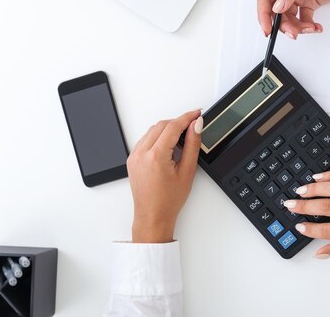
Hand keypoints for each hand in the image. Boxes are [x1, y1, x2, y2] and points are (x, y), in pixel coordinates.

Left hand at [127, 111, 203, 242]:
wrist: (153, 216)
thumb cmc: (169, 200)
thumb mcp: (187, 171)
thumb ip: (192, 145)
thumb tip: (196, 126)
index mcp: (156, 156)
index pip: (173, 127)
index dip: (187, 117)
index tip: (197, 114)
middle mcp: (141, 154)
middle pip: (161, 125)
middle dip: (178, 122)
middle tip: (193, 125)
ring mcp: (134, 156)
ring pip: (152, 130)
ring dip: (167, 128)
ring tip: (182, 137)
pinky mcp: (132, 159)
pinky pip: (145, 139)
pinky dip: (157, 136)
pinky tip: (168, 144)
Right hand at [257, 0, 329, 39]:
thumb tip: (277, 6)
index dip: (264, 15)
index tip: (267, 30)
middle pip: (277, 13)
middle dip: (285, 25)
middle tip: (294, 33)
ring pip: (290, 19)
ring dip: (299, 27)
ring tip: (311, 28)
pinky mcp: (309, 4)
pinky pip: (303, 20)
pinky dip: (309, 26)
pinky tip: (317, 26)